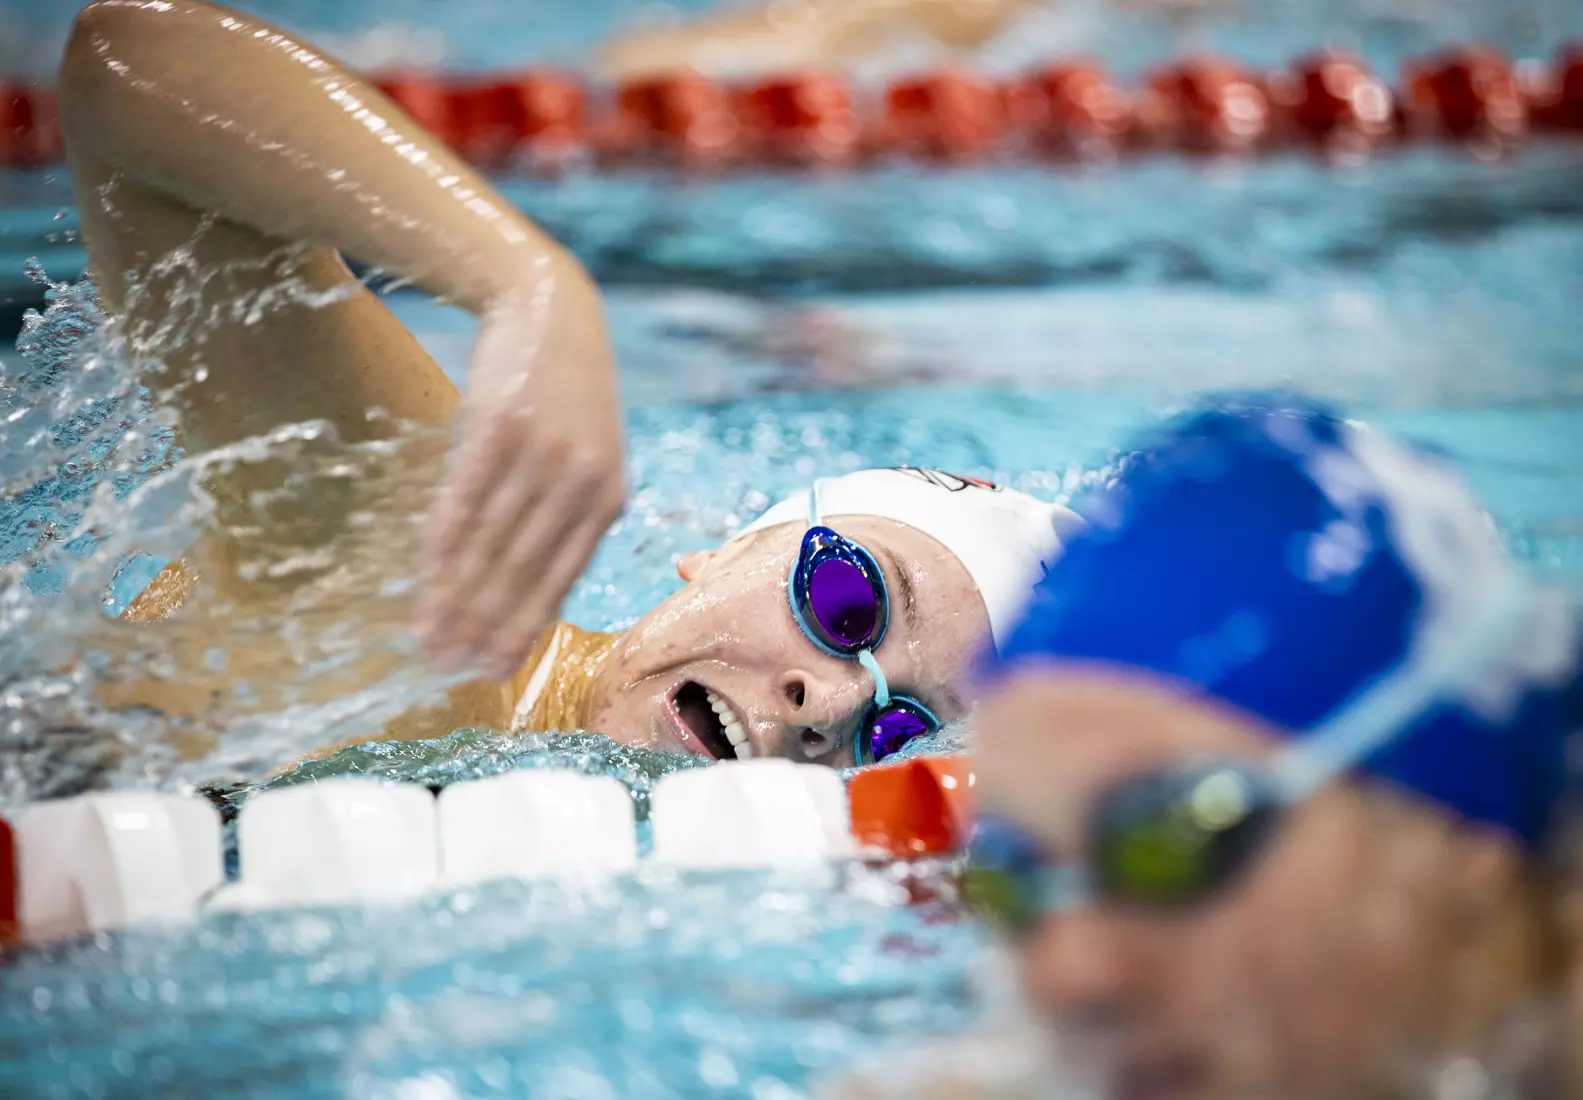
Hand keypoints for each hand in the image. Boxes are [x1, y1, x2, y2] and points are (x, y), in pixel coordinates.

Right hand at [415, 252, 624, 679]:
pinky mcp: (501, 422)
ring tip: (426, 633)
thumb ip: (566, 522)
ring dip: (455, 594)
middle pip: (522, 570)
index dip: (521, 629)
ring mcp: (541, 451)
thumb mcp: (587, 460)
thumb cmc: (567, 400)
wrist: (553, 309)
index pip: (561, 581)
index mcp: (609, 499)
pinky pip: (466, 494)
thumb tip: (529, 596)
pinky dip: (444, 539)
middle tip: (444, 666)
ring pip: (491, 541)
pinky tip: (426, 573)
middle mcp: (581, 480)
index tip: (488, 671)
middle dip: (482, 625)